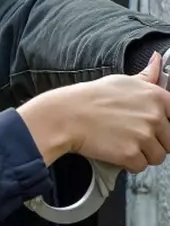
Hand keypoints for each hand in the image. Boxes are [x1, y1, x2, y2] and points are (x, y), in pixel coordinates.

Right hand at [18, 53, 169, 171]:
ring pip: (158, 157)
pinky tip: (115, 152)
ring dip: (142, 154)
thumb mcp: (120, 81)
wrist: (65, 116)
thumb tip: (157, 59)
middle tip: (131, 136)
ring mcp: (144, 136)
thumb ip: (146, 75)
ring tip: (122, 144)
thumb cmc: (89, 97)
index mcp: (156, 97)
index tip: (152, 127)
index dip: (164, 125)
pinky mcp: (130, 154)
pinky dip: (128, 164)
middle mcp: (155, 116)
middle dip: (153, 142)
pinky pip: (140, 166)